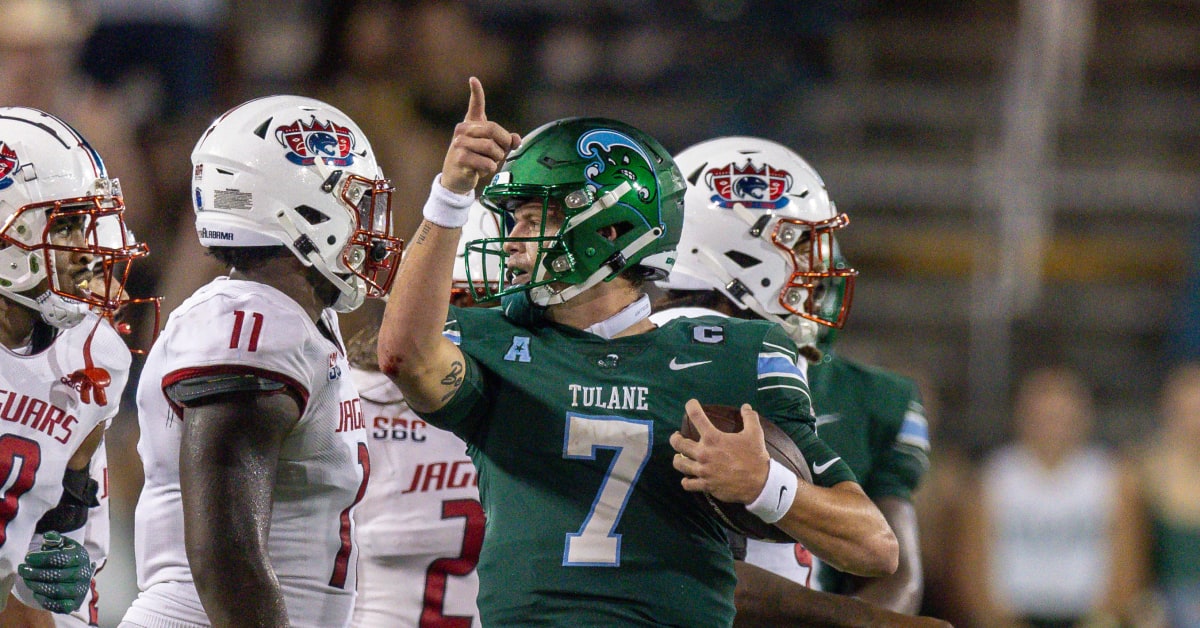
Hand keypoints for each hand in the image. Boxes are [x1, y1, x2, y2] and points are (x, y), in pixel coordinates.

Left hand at [17, 532, 93, 613]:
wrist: (78, 575)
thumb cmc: (67, 558)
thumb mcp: (64, 545)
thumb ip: (55, 539)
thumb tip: (48, 537)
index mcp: (81, 557)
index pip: (61, 558)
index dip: (42, 559)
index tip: (28, 558)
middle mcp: (84, 574)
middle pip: (56, 575)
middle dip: (35, 573)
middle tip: (23, 569)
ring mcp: (80, 590)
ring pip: (55, 591)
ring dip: (37, 585)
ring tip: (26, 580)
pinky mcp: (75, 604)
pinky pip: (58, 605)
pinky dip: (44, 600)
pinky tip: (36, 592)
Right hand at [440, 77, 520, 193]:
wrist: (456, 179)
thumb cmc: (475, 161)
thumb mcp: (491, 150)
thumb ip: (505, 142)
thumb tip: (518, 139)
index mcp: (470, 125)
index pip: (475, 106)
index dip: (476, 92)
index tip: (473, 79)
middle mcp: (463, 131)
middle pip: (493, 130)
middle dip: (504, 143)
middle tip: (503, 152)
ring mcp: (459, 144)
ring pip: (492, 148)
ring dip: (496, 159)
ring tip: (488, 162)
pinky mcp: (460, 158)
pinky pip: (487, 163)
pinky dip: (489, 169)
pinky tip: (480, 170)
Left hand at [670, 400, 770, 503]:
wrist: (759, 483)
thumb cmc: (755, 457)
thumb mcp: (755, 433)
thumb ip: (749, 417)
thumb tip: (746, 406)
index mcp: (713, 438)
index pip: (696, 416)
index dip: (691, 406)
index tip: (691, 404)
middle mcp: (704, 453)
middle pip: (678, 443)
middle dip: (675, 438)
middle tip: (677, 437)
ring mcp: (703, 470)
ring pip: (679, 464)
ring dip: (678, 459)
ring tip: (680, 457)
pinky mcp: (705, 485)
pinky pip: (687, 484)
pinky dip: (686, 481)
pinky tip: (688, 478)